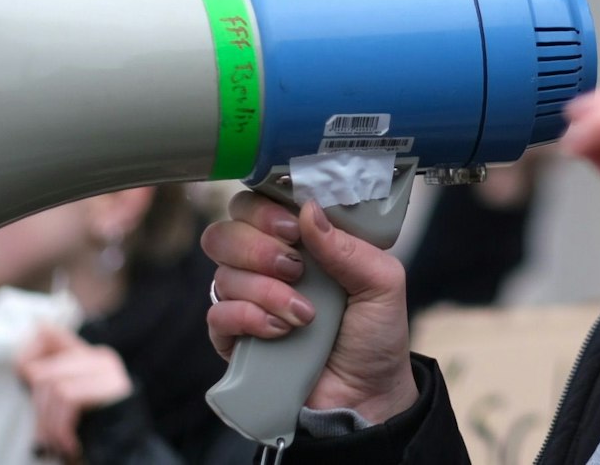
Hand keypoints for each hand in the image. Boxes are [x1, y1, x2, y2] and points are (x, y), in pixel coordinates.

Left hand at [16, 322, 132, 460]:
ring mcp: (108, 370)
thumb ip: (48, 380)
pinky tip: (69, 443)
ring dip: (49, 423)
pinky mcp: (112, 385)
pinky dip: (62, 427)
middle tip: (44, 436)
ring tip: (56, 443)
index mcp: (88, 357)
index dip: (29, 353)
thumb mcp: (63, 405)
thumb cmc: (88, 432)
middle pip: (44, 373)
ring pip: (55, 386)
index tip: (23, 374)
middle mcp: (100, 358)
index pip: (49, 335)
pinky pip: (69, 398)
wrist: (123, 454)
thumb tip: (35, 335)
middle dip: (38, 409)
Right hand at [201, 194, 416, 422]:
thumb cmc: (376, 335)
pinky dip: (249, 319)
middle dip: (259, 247)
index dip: (265, 208)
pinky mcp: (235, 337)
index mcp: (303, 240)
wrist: (366, 397)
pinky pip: (217, 314)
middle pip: (227, 231)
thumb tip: (309, 209)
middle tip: (295, 269)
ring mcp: (248, 300)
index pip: (260, 203)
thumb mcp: (382, 283)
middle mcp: (269, 264)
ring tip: (303, 314)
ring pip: (223, 273)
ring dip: (265, 291)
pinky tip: (281, 332)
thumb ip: (348, 246)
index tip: (293, 227)